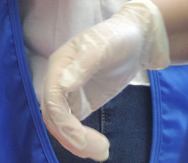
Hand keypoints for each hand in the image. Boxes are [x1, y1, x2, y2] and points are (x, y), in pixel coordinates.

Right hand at [41, 0, 169, 160]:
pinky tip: (99, 147)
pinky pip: (73, 124)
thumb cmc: (117, 37)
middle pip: (52, 113)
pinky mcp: (82, 101)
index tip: (82, 139)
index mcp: (59, 65)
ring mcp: (70, 92)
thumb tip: (63, 86)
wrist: (136, 38)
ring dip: (75, 141)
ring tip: (102, 152)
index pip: (51, 97)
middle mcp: (59, 79)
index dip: (62, 120)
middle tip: (101, 150)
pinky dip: (81, 139)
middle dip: (70, 135)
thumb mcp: (102, 46)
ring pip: (60, 122)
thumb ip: (83, 64)